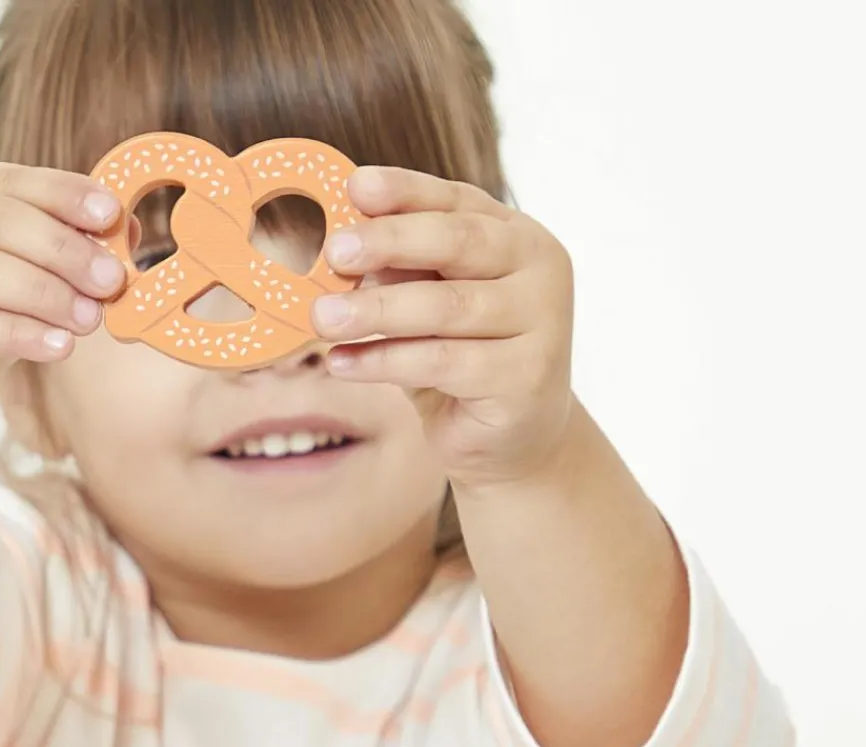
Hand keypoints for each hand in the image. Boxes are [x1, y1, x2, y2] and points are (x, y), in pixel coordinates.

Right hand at [0, 163, 125, 439]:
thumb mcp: (20, 277)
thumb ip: (65, 249)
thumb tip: (126, 228)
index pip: (9, 181)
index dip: (63, 194)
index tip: (110, 214)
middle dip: (63, 250)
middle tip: (109, 281)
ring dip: (46, 294)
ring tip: (89, 319)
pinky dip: (18, 333)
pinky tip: (58, 345)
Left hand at [310, 167, 575, 488]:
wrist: (511, 438)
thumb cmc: (462, 360)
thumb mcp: (429, 306)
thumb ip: (403, 272)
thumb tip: (341, 247)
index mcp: (517, 237)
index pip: (458, 202)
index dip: (406, 191)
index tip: (356, 188)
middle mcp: (540, 271)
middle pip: (459, 243)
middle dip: (389, 243)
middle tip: (334, 252)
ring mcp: (543, 324)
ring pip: (447, 306)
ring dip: (376, 310)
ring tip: (321, 318)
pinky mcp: (526, 377)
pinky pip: (443, 362)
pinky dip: (385, 360)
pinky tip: (343, 362)